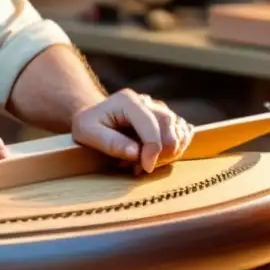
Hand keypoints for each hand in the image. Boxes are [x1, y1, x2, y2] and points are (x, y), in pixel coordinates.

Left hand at [72, 89, 193, 172]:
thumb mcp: (87, 133)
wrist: (94, 119)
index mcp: (128, 100)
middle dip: (161, 152)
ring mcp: (159, 108)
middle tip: (142, 168)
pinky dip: (175, 149)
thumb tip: (136, 152)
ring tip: (144, 162)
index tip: (145, 168)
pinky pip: (183, 133)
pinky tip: (156, 157)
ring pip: (179, 129)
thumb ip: (110, 142)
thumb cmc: (88, 126)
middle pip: (169, 125)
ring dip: (168, 152)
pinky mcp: (166, 119)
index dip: (153, 149)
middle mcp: (147, 101)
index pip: (151, 124)